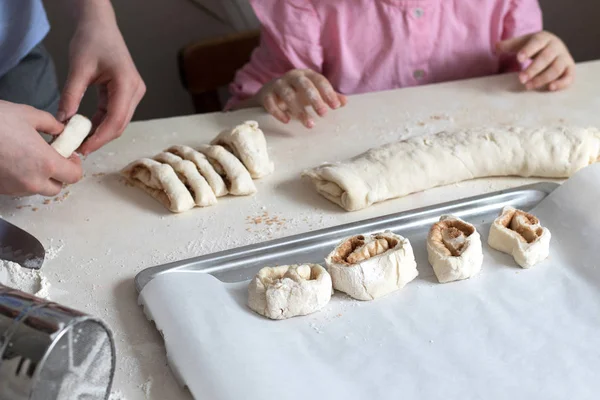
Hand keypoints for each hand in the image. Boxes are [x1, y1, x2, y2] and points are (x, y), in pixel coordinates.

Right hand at [0, 101, 82, 195]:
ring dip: (40, 178)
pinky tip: (13, 163)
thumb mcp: (29, 115)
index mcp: (46, 163)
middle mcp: (33, 181)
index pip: (74, 176)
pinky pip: (18, 189)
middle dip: (59, 175)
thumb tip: (60, 131)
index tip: (69, 155)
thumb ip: (52, 125)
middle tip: (52, 158)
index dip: (75, 165)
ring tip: (29, 159)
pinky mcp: (1, 189)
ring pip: (37, 190)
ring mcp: (14, 188)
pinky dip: (21, 179)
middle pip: (57, 188)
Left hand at [58, 1, 145, 154]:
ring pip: (119, 121)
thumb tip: (63, 122)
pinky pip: (115, 113)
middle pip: (120, 124)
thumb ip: (71, 96)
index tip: (84, 148)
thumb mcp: (77, 69)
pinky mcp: (127, 93)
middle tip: (79, 148)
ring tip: (81, 139)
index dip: (100, 137)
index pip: (116, 119)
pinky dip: (101, 122)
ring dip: (101, 132)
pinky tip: (87, 127)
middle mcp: (136, 91)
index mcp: (126, 84)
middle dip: (101, 138)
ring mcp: (134, 93)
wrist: (100, 26)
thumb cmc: (91, 41)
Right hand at [255, 69, 346, 127]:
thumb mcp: (313, 94)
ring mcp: (278, 84)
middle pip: (304, 84)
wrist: (269, 93)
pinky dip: (278, 112)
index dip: (328, 92)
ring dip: (299, 110)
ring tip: (309, 124)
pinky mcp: (266, 95)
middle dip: (314, 99)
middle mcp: (292, 77)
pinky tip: (287, 121)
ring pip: (288, 95)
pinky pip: (271, 102)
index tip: (336, 106)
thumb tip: (344, 102)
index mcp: (306, 74)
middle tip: (323, 114)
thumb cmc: (297, 93)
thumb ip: (328, 97)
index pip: (319, 80)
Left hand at [496, 31, 574, 90]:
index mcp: (543, 38)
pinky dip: (561, 83)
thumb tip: (496, 47)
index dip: (528, 50)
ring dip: (542, 78)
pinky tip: (550, 88)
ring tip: (528, 86)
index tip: (518, 59)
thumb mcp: (521, 43)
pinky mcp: (569, 69)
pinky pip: (569, 77)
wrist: (554, 46)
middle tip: (520, 79)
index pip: (536, 43)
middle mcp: (556, 47)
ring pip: (556, 68)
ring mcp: (564, 58)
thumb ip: (509, 45)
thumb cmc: (534, 46)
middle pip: (546, 58)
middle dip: (533, 69)